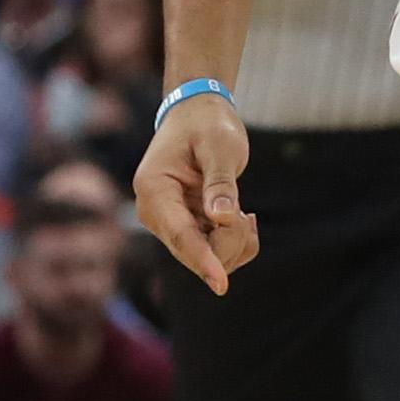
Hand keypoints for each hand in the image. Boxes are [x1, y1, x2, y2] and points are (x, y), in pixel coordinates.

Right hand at [134, 94, 256, 295]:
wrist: (198, 115)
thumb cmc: (207, 125)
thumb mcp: (220, 146)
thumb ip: (221, 183)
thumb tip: (221, 218)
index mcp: (153, 190)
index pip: (180, 235)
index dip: (202, 260)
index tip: (221, 285)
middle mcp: (155, 213)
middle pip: (195, 251)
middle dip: (229, 240)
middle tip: (245, 211)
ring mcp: (170, 224)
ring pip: (209, 257)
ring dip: (236, 242)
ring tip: (243, 211)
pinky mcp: (186, 229)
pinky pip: (216, 252)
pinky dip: (236, 241)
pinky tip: (240, 216)